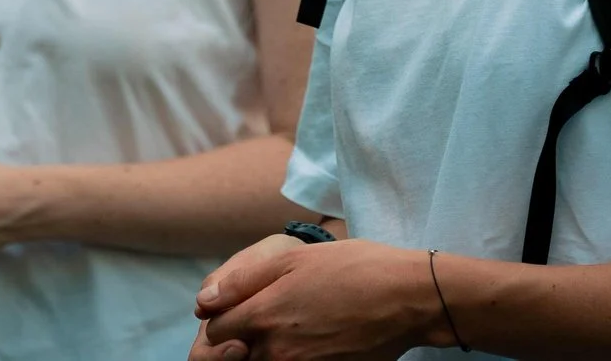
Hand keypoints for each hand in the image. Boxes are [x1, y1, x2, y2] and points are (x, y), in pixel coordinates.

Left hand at [189, 235, 440, 360]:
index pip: (216, 332)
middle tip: (272, 319)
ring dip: (268, 352)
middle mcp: (277, 351)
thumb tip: (203, 302)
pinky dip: (296, 359)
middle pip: (237, 357)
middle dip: (244, 341)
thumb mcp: (294, 260)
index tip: (243, 307)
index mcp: (264, 316)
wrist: (408, 298)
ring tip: (295, 329)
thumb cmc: (354, 268)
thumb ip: (242, 281)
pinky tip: (316, 340)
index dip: (225, 317)